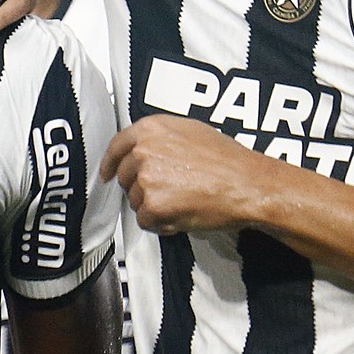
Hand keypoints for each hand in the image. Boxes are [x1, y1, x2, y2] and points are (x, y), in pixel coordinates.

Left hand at [100, 115, 279, 234]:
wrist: (247, 184)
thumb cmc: (227, 159)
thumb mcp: (190, 131)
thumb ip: (159, 138)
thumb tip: (140, 150)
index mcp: (149, 129)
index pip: (116, 147)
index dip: (109, 164)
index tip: (106, 174)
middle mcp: (142, 151)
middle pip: (125, 178)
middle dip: (142, 189)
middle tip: (171, 191)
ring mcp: (146, 179)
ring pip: (135, 201)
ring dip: (154, 206)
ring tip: (184, 200)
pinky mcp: (153, 205)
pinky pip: (146, 221)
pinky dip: (162, 224)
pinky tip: (183, 214)